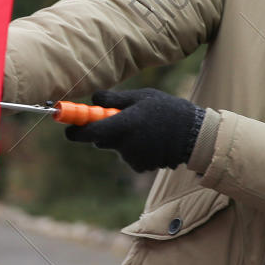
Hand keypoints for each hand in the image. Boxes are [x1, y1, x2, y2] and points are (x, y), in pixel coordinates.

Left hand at [63, 87, 204, 172]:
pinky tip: (151, 140)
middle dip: (104, 130)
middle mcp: (124, 146)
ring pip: (116, 147)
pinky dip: (134, 148)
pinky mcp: (140, 167)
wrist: (194, 135)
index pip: (87, 133)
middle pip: (100, 140)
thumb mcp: (141, 96)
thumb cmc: (167, 110)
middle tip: (119, 117)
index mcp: (122, 126)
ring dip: (122, 139)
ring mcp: (132, 159)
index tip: (69, 126)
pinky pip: (128, 156)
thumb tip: (92, 100)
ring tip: (145, 127)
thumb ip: (114, 100)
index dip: (75, 130)